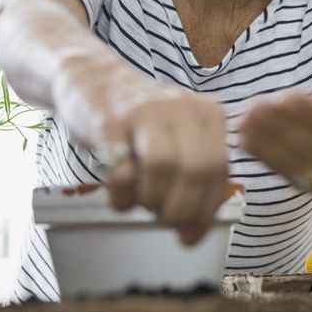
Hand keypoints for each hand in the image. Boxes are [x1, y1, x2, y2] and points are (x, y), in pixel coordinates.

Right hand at [53, 55, 229, 244]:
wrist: (92, 78)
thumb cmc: (139, 119)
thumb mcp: (177, 137)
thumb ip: (193, 176)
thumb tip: (194, 233)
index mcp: (206, 114)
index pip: (219, 169)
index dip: (206, 209)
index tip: (190, 233)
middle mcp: (181, 108)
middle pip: (196, 169)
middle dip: (181, 208)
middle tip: (163, 219)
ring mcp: (145, 112)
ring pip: (162, 167)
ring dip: (151, 200)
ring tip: (140, 202)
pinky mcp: (109, 122)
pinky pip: (121, 170)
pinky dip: (122, 196)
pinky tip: (119, 196)